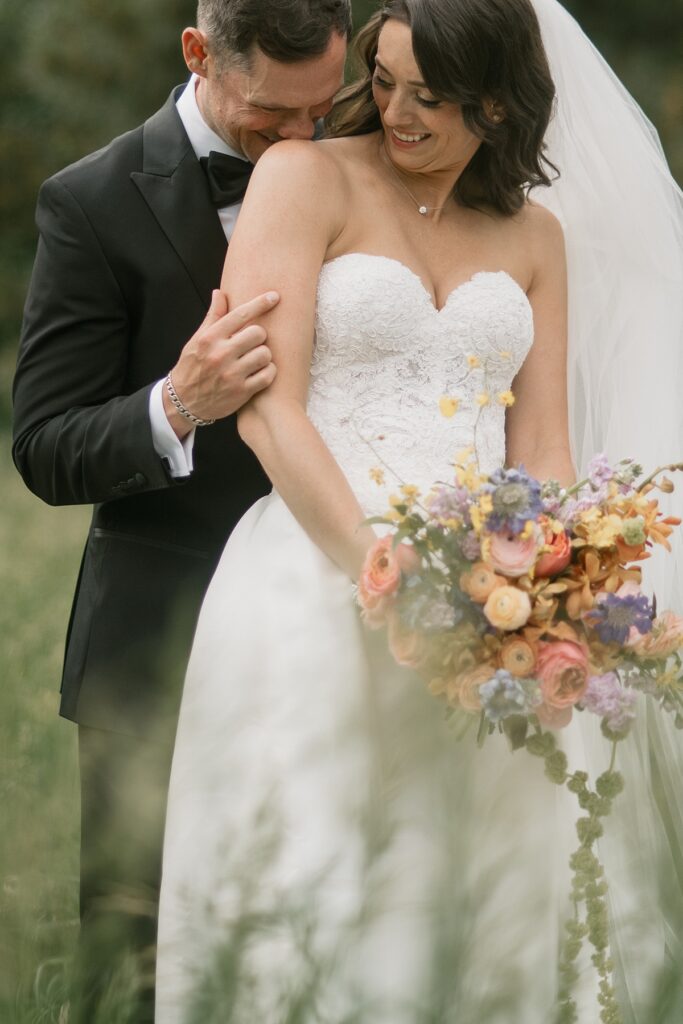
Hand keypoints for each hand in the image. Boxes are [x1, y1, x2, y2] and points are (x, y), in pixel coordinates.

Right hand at [163, 289, 278, 437]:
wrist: (184, 402)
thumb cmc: (193, 366)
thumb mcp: (197, 340)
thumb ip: (212, 317)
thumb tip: (219, 292)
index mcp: (209, 338)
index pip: (240, 314)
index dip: (260, 303)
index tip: (274, 296)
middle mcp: (220, 354)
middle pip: (258, 333)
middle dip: (259, 336)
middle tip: (252, 343)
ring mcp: (231, 375)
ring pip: (265, 354)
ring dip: (263, 355)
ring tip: (255, 359)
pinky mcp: (241, 392)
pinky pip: (267, 375)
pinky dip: (268, 372)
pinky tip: (260, 372)